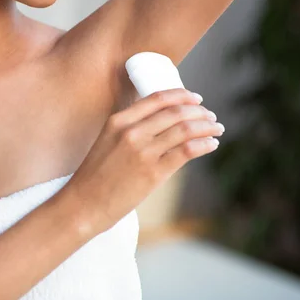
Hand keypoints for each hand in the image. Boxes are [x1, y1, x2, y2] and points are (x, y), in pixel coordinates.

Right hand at [63, 88, 222, 234]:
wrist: (83, 204)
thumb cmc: (95, 176)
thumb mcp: (107, 141)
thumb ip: (129, 128)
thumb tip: (161, 122)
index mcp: (118, 120)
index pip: (158, 99)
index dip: (182, 95)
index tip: (196, 98)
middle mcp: (132, 132)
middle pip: (176, 112)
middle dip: (199, 111)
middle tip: (210, 116)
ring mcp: (143, 152)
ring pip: (185, 129)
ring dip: (207, 126)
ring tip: (216, 128)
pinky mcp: (153, 173)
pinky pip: (187, 151)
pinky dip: (205, 144)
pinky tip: (211, 144)